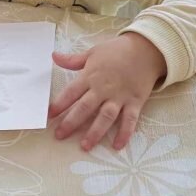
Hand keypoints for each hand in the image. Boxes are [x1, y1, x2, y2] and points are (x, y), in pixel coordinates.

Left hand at [49, 32, 166, 150]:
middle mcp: (103, 89)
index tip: (48, 115)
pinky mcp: (135, 102)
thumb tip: (53, 56)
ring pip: (105, 117)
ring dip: (95, 132)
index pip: (71, 92)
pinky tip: (118, 146)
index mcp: (90, 76)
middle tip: (59, 135)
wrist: (146, 49)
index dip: (59, 104)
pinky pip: (130, 120)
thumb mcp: (92, 52)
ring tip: (85, 146)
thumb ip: (73, 60)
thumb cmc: (117, 51)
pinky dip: (124, 133)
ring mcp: (120, 97)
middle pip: (85, 108)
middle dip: (71, 122)